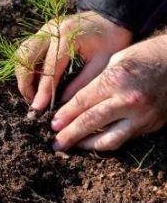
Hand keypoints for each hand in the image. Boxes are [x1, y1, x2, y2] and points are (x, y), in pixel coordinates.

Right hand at [16, 11, 131, 109]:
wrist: (111, 18)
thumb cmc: (111, 41)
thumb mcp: (101, 64)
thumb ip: (81, 84)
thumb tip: (61, 104)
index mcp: (67, 37)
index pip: (49, 69)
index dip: (42, 91)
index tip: (37, 108)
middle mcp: (51, 30)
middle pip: (26, 58)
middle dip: (25, 82)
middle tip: (32, 100)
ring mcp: (46, 28)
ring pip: (23, 52)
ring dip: (23, 74)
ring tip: (31, 92)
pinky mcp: (44, 31)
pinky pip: (27, 49)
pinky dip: (26, 66)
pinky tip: (34, 79)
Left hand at [51, 34, 166, 150]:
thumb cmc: (142, 56)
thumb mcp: (114, 60)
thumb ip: (95, 82)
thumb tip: (72, 101)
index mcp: (115, 79)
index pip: (82, 101)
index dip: (65, 114)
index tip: (53, 124)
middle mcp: (128, 99)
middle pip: (90, 121)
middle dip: (70, 134)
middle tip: (55, 142)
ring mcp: (141, 115)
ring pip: (108, 138)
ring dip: (86, 144)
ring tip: (71, 147)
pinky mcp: (150, 125)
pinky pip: (122, 138)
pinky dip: (105, 143)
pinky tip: (92, 143)